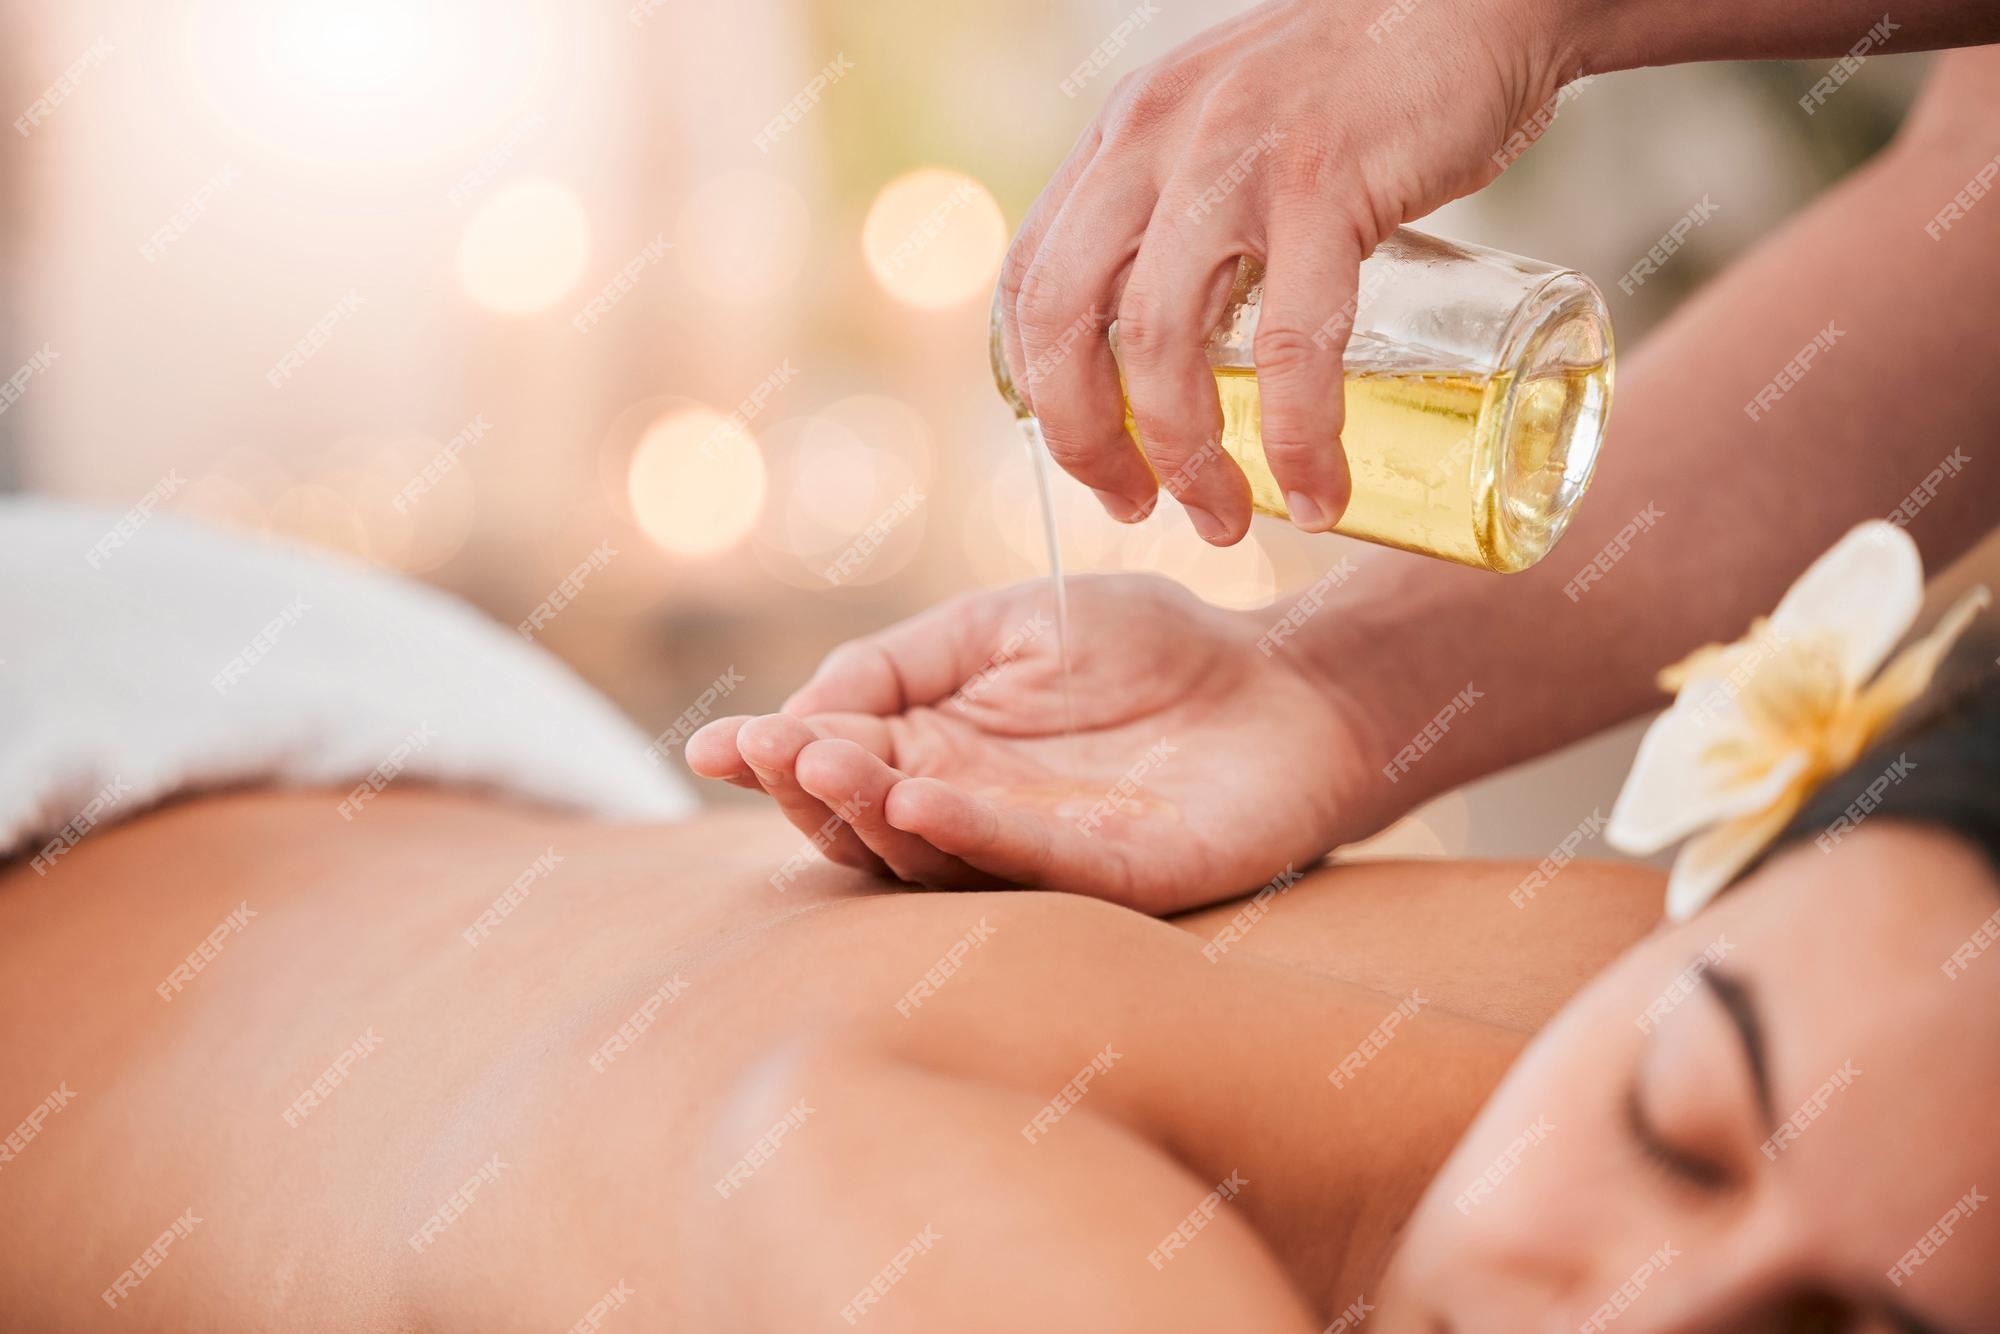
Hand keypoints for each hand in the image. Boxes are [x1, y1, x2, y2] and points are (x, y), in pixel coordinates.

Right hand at [686, 574, 1397, 914]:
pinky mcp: (1122, 877)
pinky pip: (1034, 863)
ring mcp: (1044, 854)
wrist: (1284, 678)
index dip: (776, 758)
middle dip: (809, 793)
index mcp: (942, 755)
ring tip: (823, 766)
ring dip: (872, 815)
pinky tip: (922, 798)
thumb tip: (802, 710)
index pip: (841, 766)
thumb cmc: (1150, 648)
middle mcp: (978, 816)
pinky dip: (973, 835)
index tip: (714, 745)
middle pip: (869, 826)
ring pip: (934, 856)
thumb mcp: (1006, 625)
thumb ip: (904, 663)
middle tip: (768, 754)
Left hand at [998, 0, 1571, 544]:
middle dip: (1085, 440)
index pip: (1031, 279)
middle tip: (1136, 507)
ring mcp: (1232, 158)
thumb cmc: (1372, 84)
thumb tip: (1184, 339)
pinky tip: (1318, 491)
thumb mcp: (1238, 125)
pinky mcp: (1325, 182)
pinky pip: (1290, 342)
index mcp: (1124, 135)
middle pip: (1062, 319)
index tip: (1091, 457)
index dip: (1042, 389)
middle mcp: (1154, 140)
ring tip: (1226, 519)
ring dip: (1185, 457)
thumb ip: (1196, 204)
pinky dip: (1296, 436)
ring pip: (1158, 341)